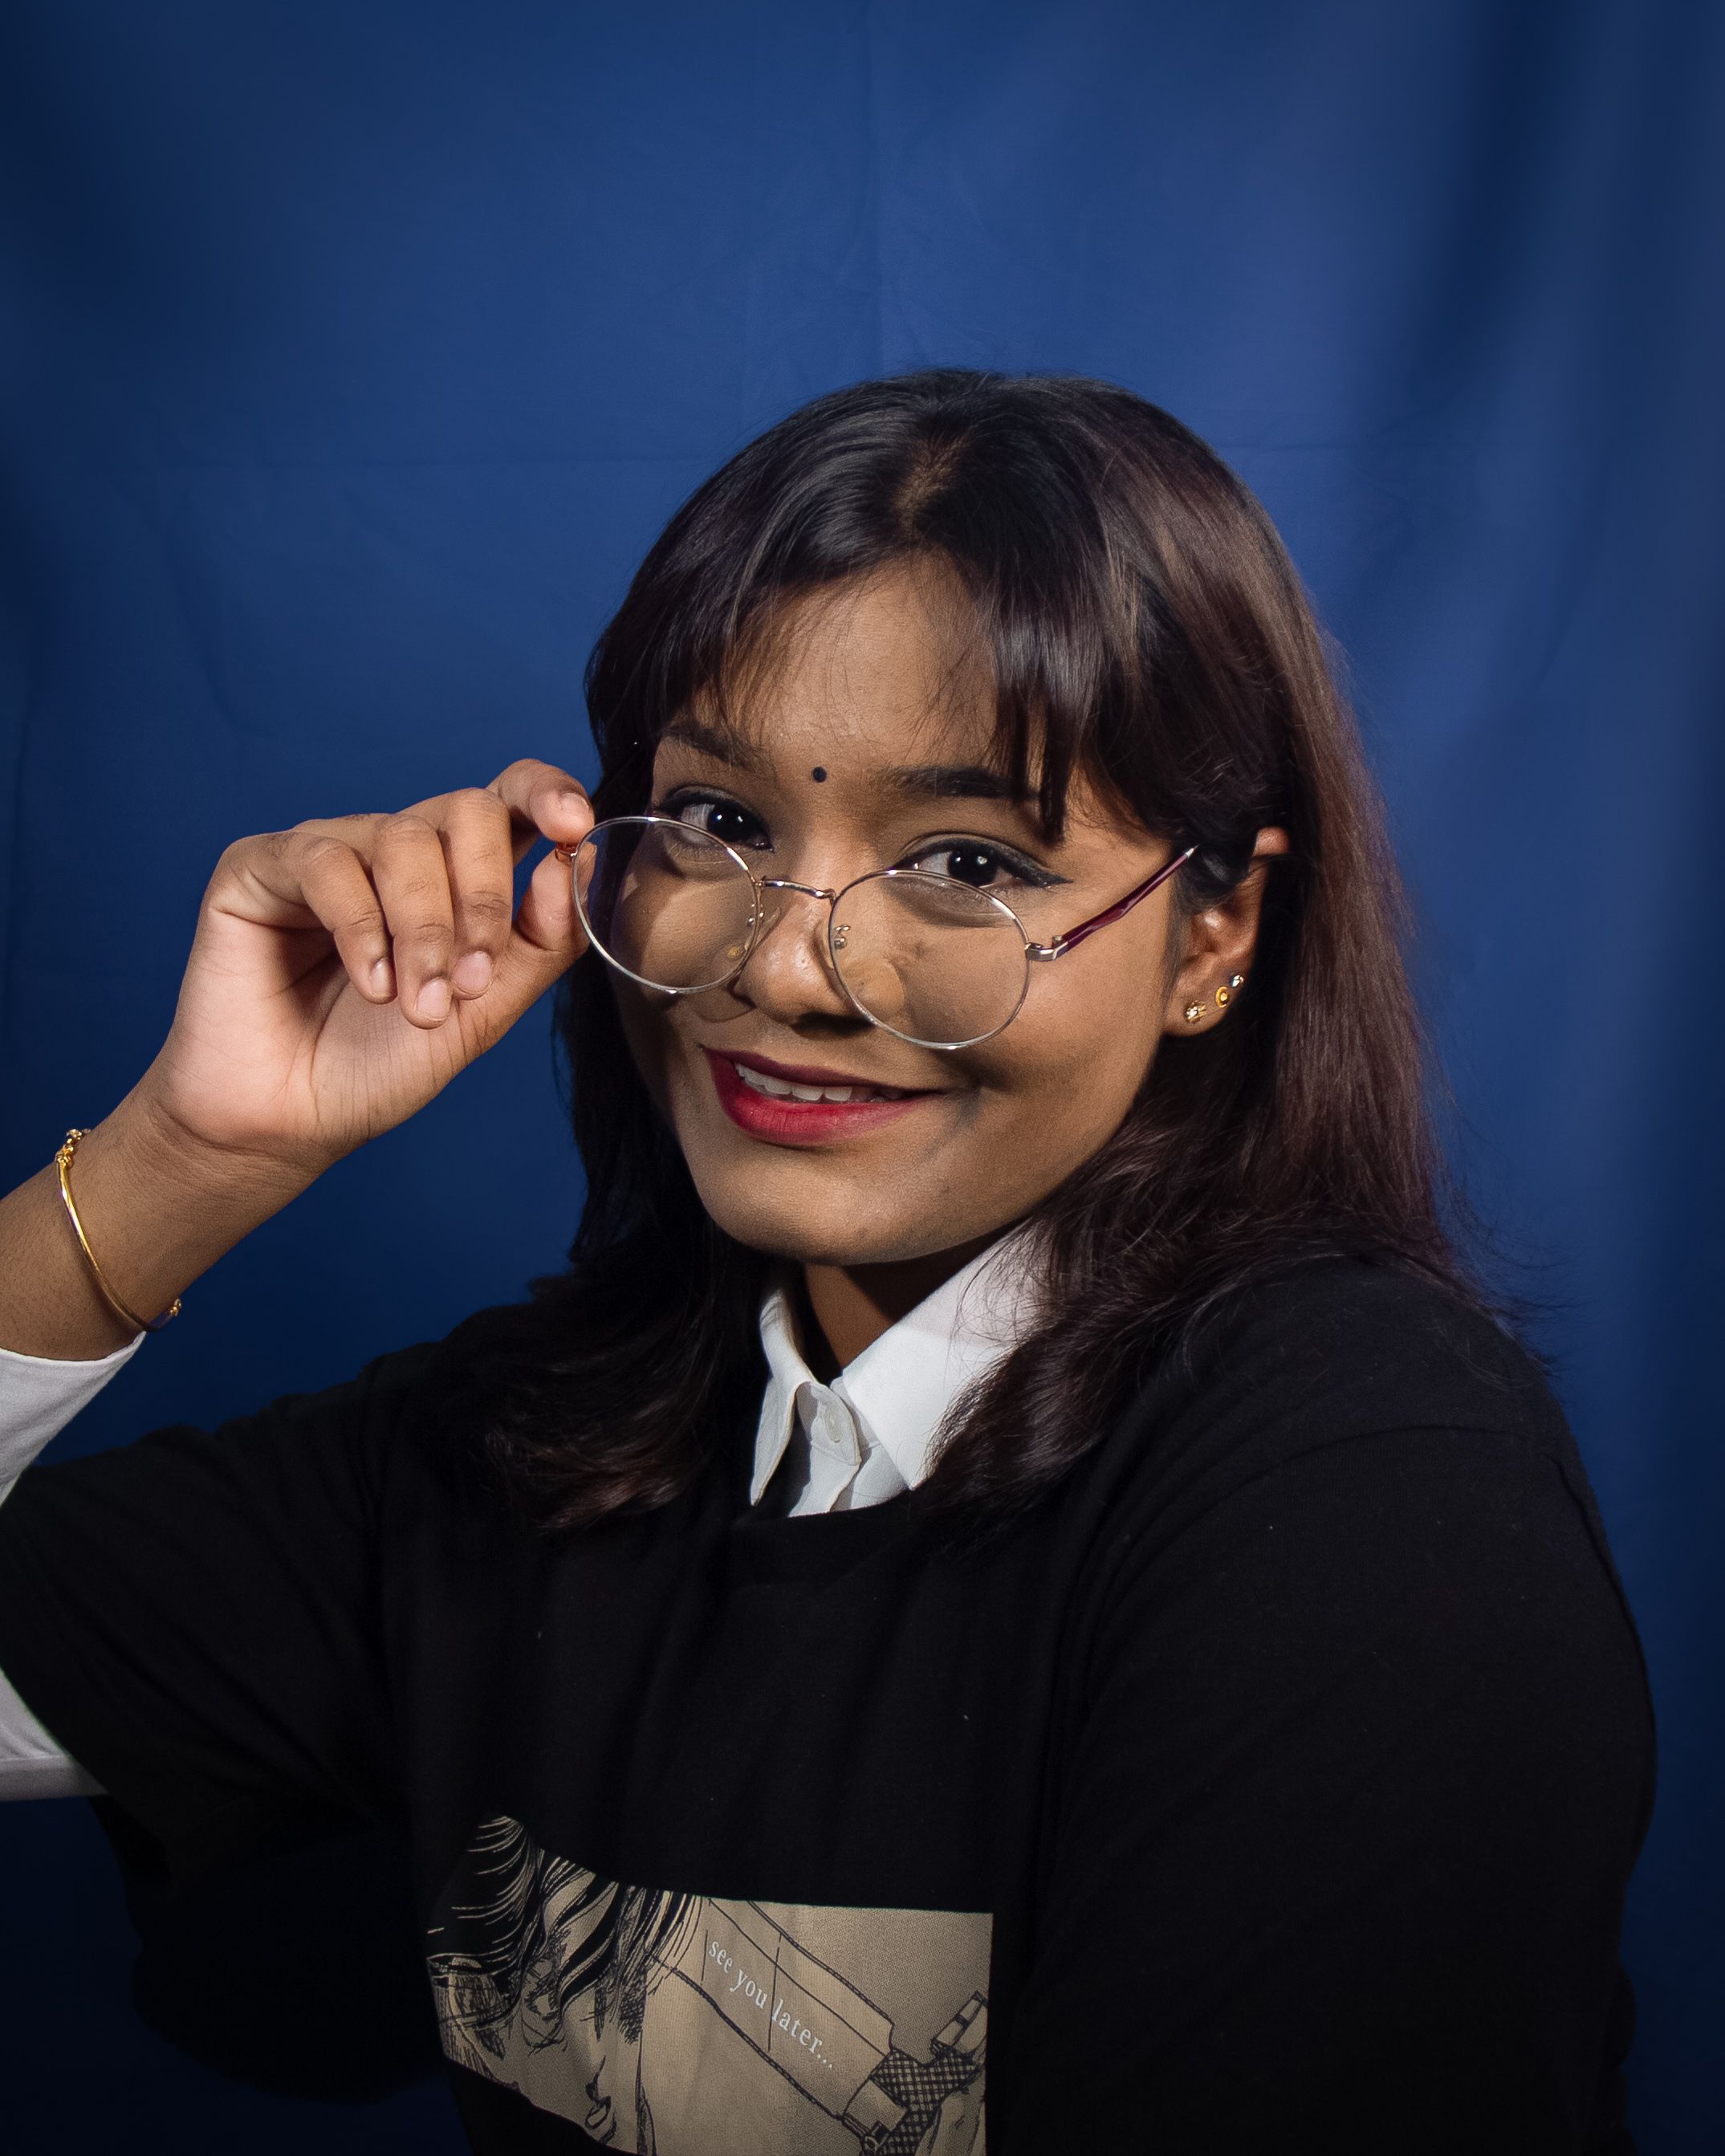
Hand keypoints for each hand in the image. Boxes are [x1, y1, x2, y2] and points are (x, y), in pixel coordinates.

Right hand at [127, 759, 593, 1176]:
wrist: (293, 1121)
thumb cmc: (383, 1065)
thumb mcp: (487, 1008)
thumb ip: (541, 939)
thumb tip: (575, 858)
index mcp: (455, 873)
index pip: (507, 798)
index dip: (545, 794)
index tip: (574, 827)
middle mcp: (393, 848)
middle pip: (465, 809)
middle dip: (485, 897)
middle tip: (473, 981)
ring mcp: (329, 851)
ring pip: (403, 839)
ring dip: (424, 931)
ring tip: (418, 1005)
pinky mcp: (260, 866)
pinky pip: (328, 863)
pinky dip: (361, 929)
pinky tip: (369, 985)